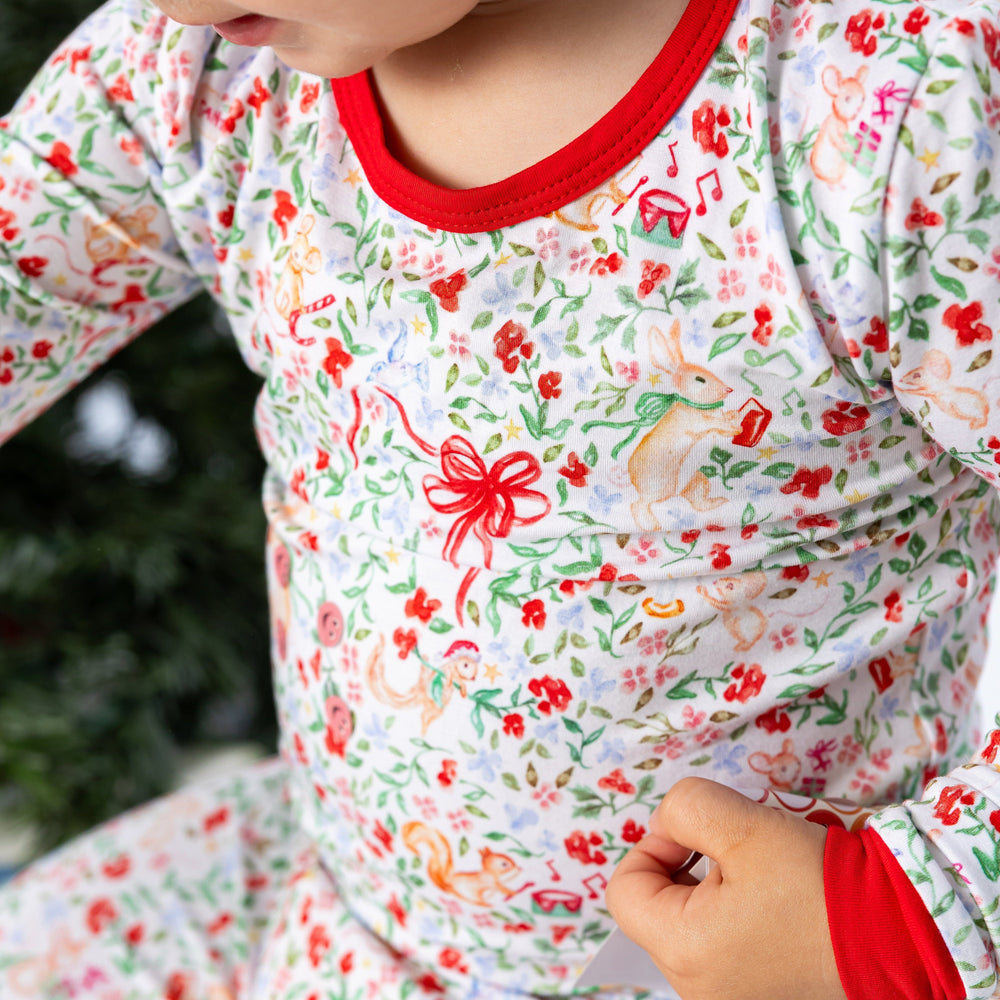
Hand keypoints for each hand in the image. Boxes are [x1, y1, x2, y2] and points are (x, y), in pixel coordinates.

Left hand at [604, 777, 847, 999]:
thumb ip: (684, 808)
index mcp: (684, 952)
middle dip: (685, 865)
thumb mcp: (741, 823)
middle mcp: (699, 990)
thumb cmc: (819, 883)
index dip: (653, 845)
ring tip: (759, 875)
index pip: (626, 889)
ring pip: (690, 924)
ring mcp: (731, 998)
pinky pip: (722, 946)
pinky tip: (773, 901)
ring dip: (712, 887)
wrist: (902, 933)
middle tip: (734, 849)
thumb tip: (668, 825)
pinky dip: (736, 914)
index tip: (698, 834)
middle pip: (657, 907)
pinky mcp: (760, 996)